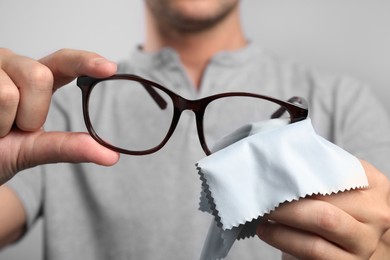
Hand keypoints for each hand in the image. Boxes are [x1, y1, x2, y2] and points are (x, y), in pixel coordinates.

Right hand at [0, 48, 119, 184]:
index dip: (86, 62)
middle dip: (31, 113)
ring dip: (5, 122)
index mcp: (35, 78)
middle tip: (15, 127)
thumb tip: (112, 157)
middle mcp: (13, 65)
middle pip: (40, 77)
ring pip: (10, 93)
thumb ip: (70, 148)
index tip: (110, 68)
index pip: (64, 62)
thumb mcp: (36, 149)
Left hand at [257, 160, 389, 259]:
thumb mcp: (335, 184)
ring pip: (322, 222)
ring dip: (284, 217)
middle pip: (328, 198)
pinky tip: (267, 231)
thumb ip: (319, 169)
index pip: (337, 172)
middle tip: (263, 193)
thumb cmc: (334, 206)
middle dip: (288, 197)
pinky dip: (284, 239)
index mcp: (374, 185)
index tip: (277, 170)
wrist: (346, 242)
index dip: (304, 172)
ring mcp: (365, 242)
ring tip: (263, 212)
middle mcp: (376, 214)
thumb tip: (282, 155)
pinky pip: (313, 250)